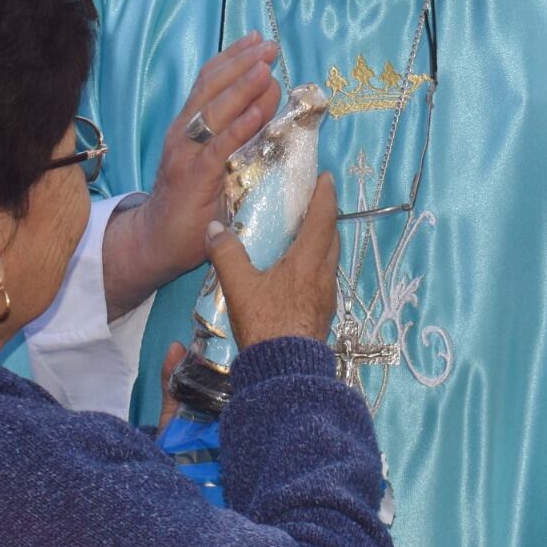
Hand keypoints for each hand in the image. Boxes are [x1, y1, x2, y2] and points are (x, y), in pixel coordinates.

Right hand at [113, 35, 283, 301]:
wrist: (157, 240)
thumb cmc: (193, 201)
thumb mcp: (217, 160)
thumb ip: (237, 135)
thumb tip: (270, 108)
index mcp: (189, 125)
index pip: (209, 82)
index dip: (232, 58)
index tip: (257, 39)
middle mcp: (184, 133)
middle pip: (212, 88)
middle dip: (241, 64)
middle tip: (269, 46)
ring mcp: (186, 154)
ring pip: (214, 112)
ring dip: (242, 88)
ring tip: (265, 68)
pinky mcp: (194, 178)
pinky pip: (218, 148)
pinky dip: (238, 128)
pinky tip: (257, 113)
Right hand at [212, 172, 340, 349]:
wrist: (285, 368)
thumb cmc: (266, 324)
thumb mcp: (240, 286)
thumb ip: (227, 253)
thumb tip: (215, 228)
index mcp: (309, 262)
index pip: (323, 219)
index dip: (325, 196)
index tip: (327, 178)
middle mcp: (324, 275)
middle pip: (331, 237)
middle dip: (326, 216)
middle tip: (316, 201)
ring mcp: (327, 295)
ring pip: (330, 258)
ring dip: (323, 240)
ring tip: (307, 232)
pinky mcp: (323, 311)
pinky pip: (324, 277)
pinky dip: (316, 262)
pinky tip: (300, 270)